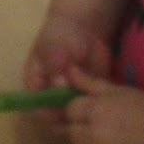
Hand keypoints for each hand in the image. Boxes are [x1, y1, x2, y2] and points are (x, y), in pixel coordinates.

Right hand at [22, 10, 112, 126]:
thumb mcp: (54, 47)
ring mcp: (72, 96)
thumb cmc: (61, 35)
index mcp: (36, 84)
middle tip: (86, 110)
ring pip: (78, 116)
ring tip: (98, 102)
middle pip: (58, 117)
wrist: (84, 26)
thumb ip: (55, 65)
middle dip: (72, 117)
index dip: (49, 114)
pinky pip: (95, 108)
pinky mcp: (90, 96)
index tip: (65, 114)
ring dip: (87, 115)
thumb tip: (60, 85)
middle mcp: (52, 95)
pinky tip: (107, 98)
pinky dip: (101, 107)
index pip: (37, 107)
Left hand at [64, 66, 143, 143]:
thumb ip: (90, 83)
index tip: (97, 112)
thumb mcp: (122, 92)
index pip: (70, 110)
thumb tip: (68, 71)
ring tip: (116, 143)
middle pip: (72, 133)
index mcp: (97, 111)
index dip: (80, 110)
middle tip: (107, 128)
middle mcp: (95, 136)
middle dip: (83, 129)